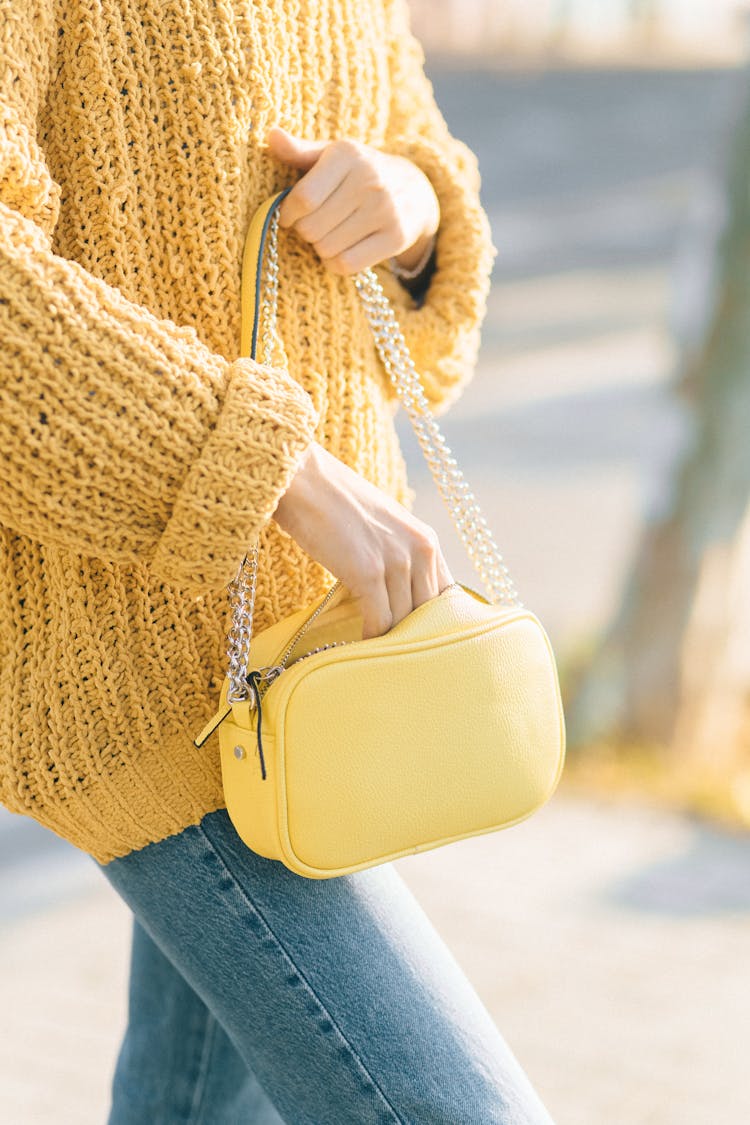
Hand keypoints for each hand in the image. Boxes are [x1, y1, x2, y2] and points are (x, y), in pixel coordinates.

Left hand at [266, 126, 439, 276]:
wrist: (414, 189)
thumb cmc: (359, 172)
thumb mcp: (331, 156)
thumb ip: (299, 151)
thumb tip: (272, 136)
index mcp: (348, 155)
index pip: (304, 198)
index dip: (288, 214)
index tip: (288, 215)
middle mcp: (369, 181)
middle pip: (312, 228)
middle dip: (304, 231)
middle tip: (312, 225)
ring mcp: (385, 211)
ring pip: (327, 249)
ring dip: (320, 247)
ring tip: (328, 234)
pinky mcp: (395, 237)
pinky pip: (347, 264)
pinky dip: (336, 263)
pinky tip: (340, 250)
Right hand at [272, 442, 453, 639]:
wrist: (302, 479)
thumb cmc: (332, 506)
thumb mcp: (382, 530)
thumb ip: (399, 559)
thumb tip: (397, 601)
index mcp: (426, 541)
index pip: (446, 597)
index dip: (431, 623)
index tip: (415, 641)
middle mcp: (421, 550)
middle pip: (427, 614)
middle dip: (411, 637)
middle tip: (394, 658)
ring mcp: (396, 561)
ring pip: (403, 622)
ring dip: (389, 642)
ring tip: (374, 657)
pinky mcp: (369, 573)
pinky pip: (378, 622)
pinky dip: (369, 640)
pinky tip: (357, 647)